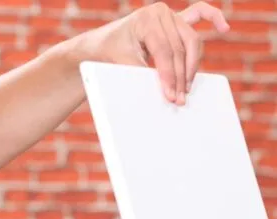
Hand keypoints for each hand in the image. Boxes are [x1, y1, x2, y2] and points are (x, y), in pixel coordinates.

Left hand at [76, 1, 229, 104]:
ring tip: (188, 87)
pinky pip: (200, 13)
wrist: (102, 42)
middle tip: (180, 98)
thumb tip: (164, 89)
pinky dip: (214, 18)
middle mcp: (161, 13)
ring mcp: (171, 14)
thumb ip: (141, 72)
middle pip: (181, 48)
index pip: (164, 51)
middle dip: (181, 76)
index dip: (169, 76)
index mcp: (147, 19)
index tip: (171, 95)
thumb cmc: (110, 50)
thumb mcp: (122, 62)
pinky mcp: (176, 19)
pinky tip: (223, 28)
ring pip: (192, 41)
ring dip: (193, 65)